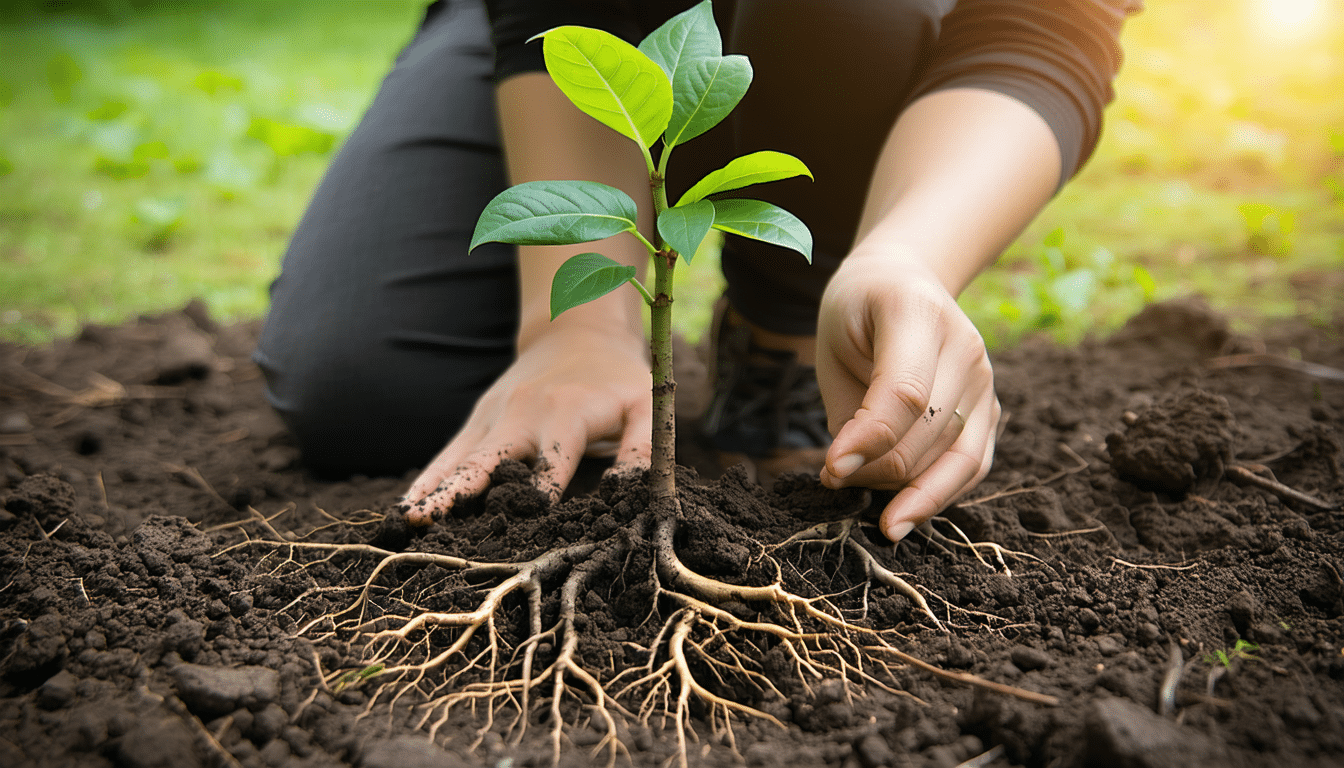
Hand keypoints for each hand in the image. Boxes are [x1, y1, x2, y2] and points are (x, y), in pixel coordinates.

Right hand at [402, 325, 651, 524]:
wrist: (576, 330)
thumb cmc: (617, 378)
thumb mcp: (646, 404)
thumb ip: (645, 448)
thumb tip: (630, 494)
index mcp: (566, 414)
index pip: (550, 463)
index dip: (537, 497)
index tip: (522, 529)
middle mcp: (522, 415)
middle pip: (488, 460)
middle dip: (461, 492)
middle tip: (432, 523)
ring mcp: (494, 417)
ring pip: (459, 459)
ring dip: (435, 490)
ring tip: (407, 522)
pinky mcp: (478, 421)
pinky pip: (448, 455)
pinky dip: (428, 479)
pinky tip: (407, 508)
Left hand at [815, 254, 999, 542]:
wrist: (903, 279)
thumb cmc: (857, 314)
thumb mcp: (833, 344)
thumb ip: (848, 410)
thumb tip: (850, 477)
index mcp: (919, 314)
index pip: (905, 394)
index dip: (868, 440)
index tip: (830, 471)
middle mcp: (966, 347)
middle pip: (928, 434)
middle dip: (875, 469)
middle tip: (831, 476)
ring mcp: (986, 379)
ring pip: (955, 459)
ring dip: (903, 489)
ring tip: (859, 492)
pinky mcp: (992, 407)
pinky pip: (973, 466)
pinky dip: (937, 494)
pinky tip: (902, 512)